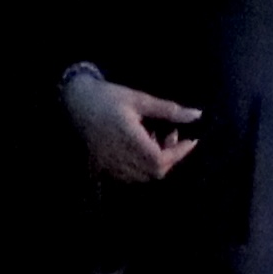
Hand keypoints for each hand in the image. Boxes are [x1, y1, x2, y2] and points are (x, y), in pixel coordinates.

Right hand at [68, 73, 204, 181]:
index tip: (191, 140)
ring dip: (157, 163)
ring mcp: (109, 165)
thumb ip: (168, 110)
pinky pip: (129, 176)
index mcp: (128, 139)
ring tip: (155, 139)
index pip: (160, 159)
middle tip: (173, 135)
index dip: (179, 154)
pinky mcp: (102, 168)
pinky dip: (142, 167)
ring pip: (143, 177)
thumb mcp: (139, 99)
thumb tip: (197, 115)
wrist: (75, 101)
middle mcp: (118, 156)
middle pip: (154, 172)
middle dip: (170, 158)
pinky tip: (141, 148)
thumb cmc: (108, 96)